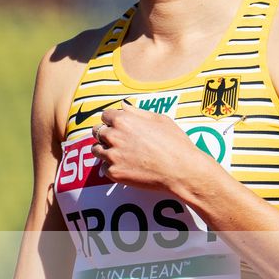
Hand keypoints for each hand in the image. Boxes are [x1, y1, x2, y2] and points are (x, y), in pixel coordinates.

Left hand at [91, 105, 213, 192]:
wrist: (181, 170)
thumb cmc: (175, 143)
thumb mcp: (159, 119)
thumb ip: (137, 112)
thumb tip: (123, 105)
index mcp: (123, 120)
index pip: (105, 115)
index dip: (112, 120)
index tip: (119, 125)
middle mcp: (114, 136)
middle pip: (97, 131)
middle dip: (106, 134)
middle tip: (119, 141)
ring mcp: (112, 155)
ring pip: (97, 150)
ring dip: (105, 150)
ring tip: (120, 154)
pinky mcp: (114, 172)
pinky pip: (104, 168)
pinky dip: (112, 168)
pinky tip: (126, 167)